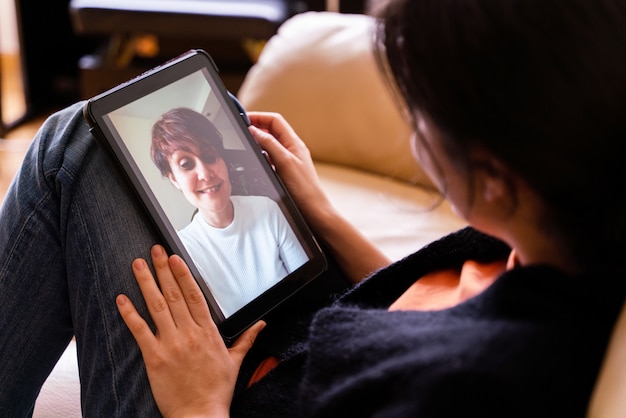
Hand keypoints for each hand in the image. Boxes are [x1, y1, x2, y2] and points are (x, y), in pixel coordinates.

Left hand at [117, 245, 264, 417]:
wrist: (200, 415)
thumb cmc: (217, 390)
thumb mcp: (236, 361)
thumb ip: (247, 339)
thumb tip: (262, 324)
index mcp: (208, 332)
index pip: (194, 295)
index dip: (183, 275)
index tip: (175, 258)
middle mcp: (189, 333)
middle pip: (173, 295)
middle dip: (163, 270)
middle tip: (154, 251)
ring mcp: (171, 344)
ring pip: (156, 307)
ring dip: (146, 283)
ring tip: (137, 264)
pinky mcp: (154, 357)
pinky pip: (140, 331)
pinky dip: (130, 314)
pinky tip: (122, 299)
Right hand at [247, 112, 333, 224]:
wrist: (312, 209)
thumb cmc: (304, 188)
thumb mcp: (284, 161)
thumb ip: (269, 144)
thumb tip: (254, 130)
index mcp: (294, 142)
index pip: (275, 121)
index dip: (259, 117)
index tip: (244, 119)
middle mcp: (292, 149)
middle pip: (272, 130)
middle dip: (257, 127)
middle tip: (242, 131)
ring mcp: (289, 159)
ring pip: (270, 144)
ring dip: (259, 141)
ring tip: (247, 144)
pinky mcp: (285, 170)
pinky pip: (271, 157)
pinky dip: (262, 155)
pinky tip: (257, 161)